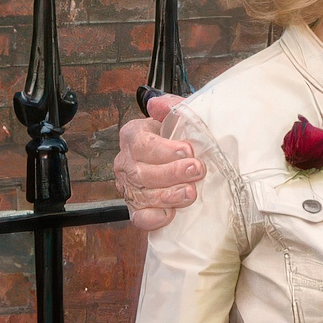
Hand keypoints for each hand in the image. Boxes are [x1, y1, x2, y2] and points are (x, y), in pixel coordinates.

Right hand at [113, 93, 202, 230]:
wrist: (181, 157)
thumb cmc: (179, 136)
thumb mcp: (178, 116)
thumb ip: (171, 107)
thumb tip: (157, 104)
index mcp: (133, 136)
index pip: (142, 145)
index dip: (165, 150)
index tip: (189, 150)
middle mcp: (126, 162)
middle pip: (142, 172)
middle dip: (172, 173)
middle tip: (197, 170)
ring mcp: (129, 187)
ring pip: (142, 195)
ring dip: (168, 196)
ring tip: (190, 193)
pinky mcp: (137, 208)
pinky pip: (139, 218)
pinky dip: (154, 218)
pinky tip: (171, 214)